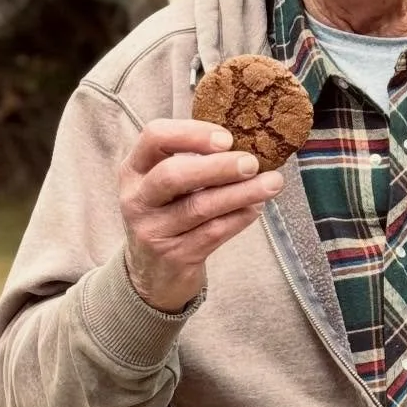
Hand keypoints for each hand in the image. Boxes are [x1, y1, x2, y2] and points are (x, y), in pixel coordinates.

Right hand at [120, 119, 284, 311]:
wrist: (154, 273)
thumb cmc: (169, 215)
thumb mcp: (167, 185)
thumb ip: (195, 160)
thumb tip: (249, 142)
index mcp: (135, 170)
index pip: (154, 137)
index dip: (191, 133)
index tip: (226, 138)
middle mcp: (137, 198)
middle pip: (173, 175)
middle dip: (217, 166)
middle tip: (252, 163)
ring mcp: (153, 230)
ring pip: (198, 207)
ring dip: (240, 193)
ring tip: (272, 183)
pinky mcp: (174, 256)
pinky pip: (212, 233)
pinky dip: (239, 217)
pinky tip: (257, 207)